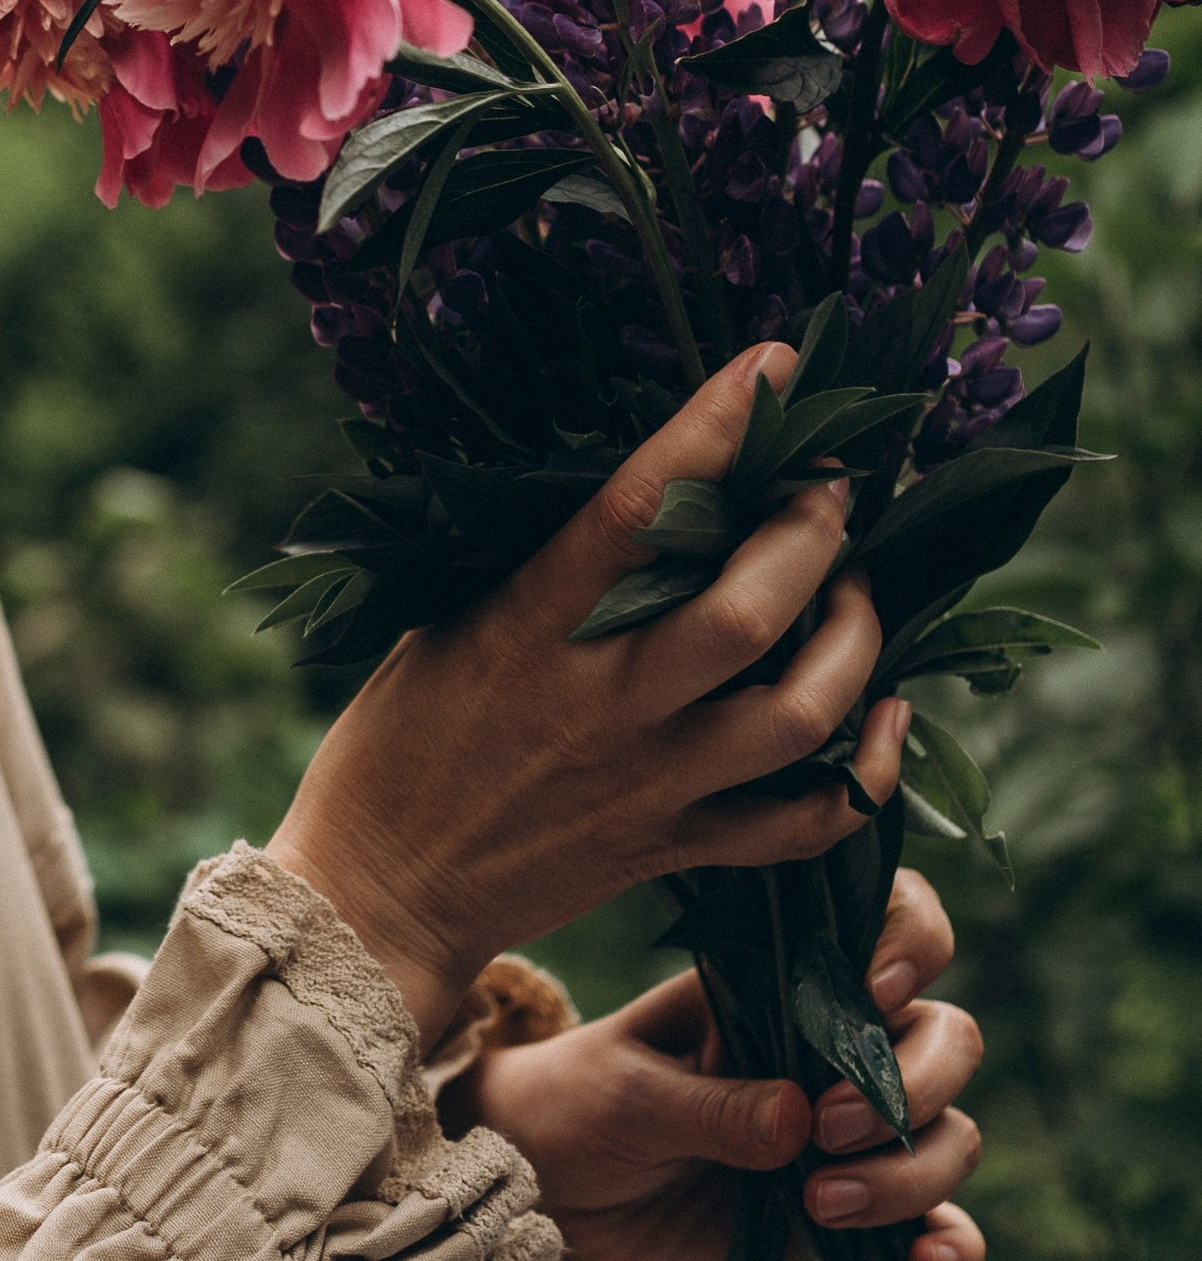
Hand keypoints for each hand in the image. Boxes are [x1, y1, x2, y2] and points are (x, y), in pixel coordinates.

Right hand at [270, 340, 909, 1039]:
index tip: (772, 363)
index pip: (638, 507)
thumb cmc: (397, 743)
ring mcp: (649, 783)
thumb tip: (641, 494)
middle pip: (750, 609)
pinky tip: (883, 717)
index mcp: (528, 629)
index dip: (717, 425)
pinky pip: (803, 824)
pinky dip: (865, 772)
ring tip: (856, 594)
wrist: (377, 897)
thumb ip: (541, 571)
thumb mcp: (443, 624)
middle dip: (813, 530)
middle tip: (828, 489)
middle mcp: (603, 703)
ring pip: (800, 713)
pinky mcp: (673, 849)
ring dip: (856, 640)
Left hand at [467, 869, 986, 1260]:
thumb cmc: (582, 1102)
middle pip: (946, 1040)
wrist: (552, 1187)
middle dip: (913, 1085)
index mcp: (784, 980)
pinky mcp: (853, 1208)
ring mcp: (855, 1131)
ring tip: (820, 1203)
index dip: (913, 941)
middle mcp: (837, 1047)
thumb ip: (709, 1105)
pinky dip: (951, 1245)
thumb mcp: (627, 1094)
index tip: (880, 990)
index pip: (890, 925)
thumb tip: (800, 1121)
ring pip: (948, 1135)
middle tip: (827, 1130)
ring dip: (912, 1173)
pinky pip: (935, 1225)